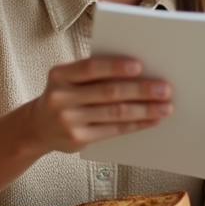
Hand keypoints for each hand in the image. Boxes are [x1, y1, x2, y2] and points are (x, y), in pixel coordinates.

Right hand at [26, 57, 172, 153]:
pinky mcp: (77, 139)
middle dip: (141, 90)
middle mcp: (61, 97)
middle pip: (108, 92)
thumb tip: (139, 72)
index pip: (91, 68)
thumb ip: (94, 74)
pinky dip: (136, 124)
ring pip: (114, 113)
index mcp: (60, 74)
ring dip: (144, 110)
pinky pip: (113, 130)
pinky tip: (151, 120)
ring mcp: (68, 120)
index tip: (140, 66)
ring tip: (165, 107)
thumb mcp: (69, 79)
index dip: (115, 66)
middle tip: (165, 89)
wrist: (39, 126)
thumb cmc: (65, 95)